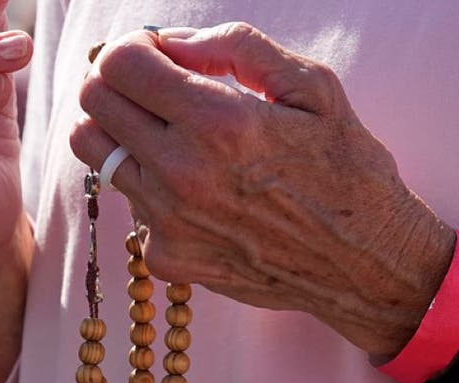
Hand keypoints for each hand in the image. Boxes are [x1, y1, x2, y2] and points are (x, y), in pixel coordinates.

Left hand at [69, 23, 456, 357]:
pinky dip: (151, 188)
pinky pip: (130, 205)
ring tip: (168, 133)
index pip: (118, 65)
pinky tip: (196, 190)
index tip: (154, 53)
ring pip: (97, 154)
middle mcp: (183, 174)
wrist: (366, 264)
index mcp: (219, 122)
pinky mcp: (167, 257)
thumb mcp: (313, 87)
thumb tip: (170, 41)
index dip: (130, 47)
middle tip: (152, 86)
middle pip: (92, 105)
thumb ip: (236, 48)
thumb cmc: (348, 170)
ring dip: (122, 132)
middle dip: (115, 82)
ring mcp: (169, 222)